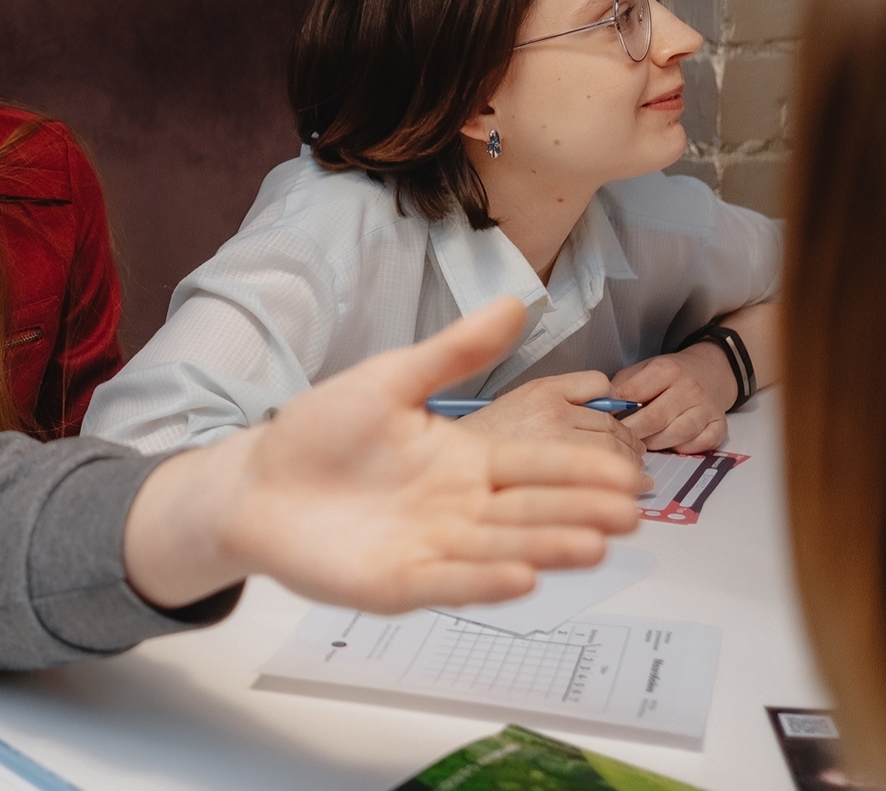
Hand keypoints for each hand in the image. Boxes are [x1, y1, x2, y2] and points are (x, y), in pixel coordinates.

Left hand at [122, 299, 644, 614]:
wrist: (255, 481)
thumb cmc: (320, 432)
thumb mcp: (390, 381)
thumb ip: (453, 353)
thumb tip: (516, 302)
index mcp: (462, 461)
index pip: (533, 467)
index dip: (577, 471)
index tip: (625, 471)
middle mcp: (458, 509)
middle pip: (530, 513)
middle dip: (578, 514)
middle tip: (630, 515)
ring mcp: (432, 549)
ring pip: (501, 549)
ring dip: (547, 548)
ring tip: (592, 547)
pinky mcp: (398, 583)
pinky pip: (449, 583)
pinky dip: (484, 581)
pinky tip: (522, 578)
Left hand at [611, 344, 732, 452]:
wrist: (709, 373)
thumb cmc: (668, 376)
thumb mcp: (641, 370)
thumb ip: (620, 387)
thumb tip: (598, 408)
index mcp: (666, 370)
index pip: (633, 394)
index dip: (615, 412)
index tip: (603, 422)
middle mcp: (689, 388)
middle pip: (655, 419)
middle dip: (632, 434)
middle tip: (619, 441)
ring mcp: (706, 408)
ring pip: (677, 435)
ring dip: (655, 444)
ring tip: (641, 444)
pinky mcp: (719, 426)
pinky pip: (700, 445)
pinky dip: (683, 449)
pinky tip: (671, 445)